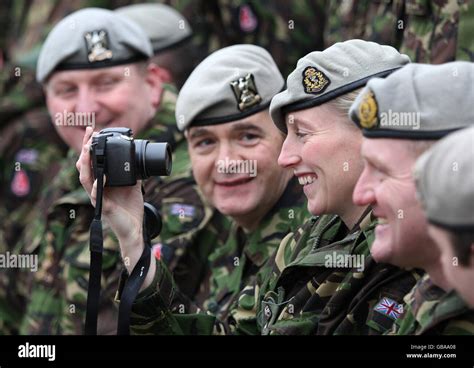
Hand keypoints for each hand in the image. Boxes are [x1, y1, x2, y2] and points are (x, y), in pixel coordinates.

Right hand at [76, 127, 145, 271]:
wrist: (135, 229)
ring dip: (86, 163)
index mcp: (101, 182)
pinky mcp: (103, 207)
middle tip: (89, 132)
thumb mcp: (133, 186)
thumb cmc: (130, 208)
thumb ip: (131, 173)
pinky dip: (97, 185)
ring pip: (85, 178)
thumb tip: (136, 158)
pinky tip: (100, 178)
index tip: (92, 130)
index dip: (90, 145)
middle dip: (85, 148)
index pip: (91, 161)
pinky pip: (96, 195)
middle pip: (83, 166)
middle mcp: (95, 188)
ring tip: (88, 149)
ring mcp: (97, 198)